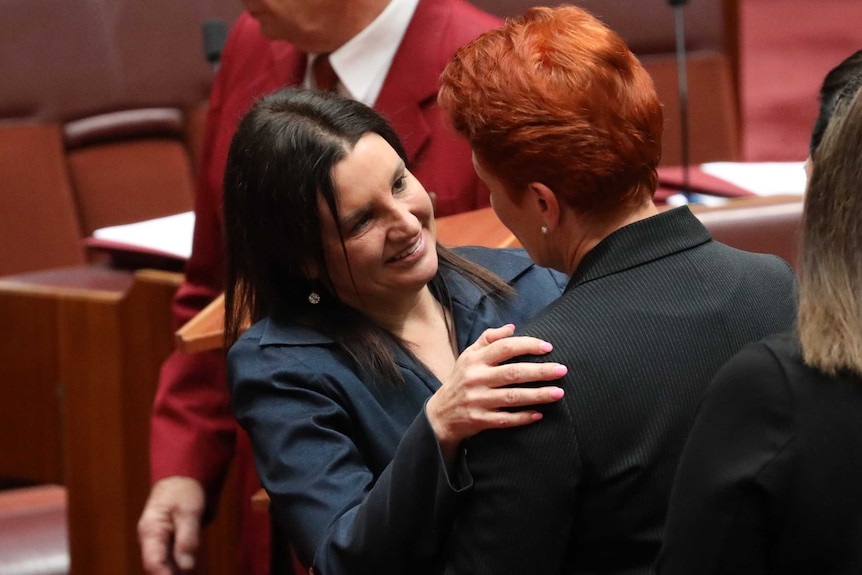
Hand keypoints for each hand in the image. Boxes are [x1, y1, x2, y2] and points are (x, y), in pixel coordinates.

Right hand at [138, 476, 205, 573]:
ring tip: (192, 573)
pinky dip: (181, 568)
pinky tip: (191, 572)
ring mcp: (158, 543)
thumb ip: (188, 538)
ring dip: (177, 573)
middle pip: (158, 568)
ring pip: (166, 566)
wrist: (181, 477)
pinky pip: (172, 560)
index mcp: (151, 531)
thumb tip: (186, 566)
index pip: (153, 563)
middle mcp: (150, 541)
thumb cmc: (183, 490)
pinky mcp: (168, 543)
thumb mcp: (189, 511)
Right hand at [426, 324, 565, 447]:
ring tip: (559, 393)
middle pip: (513, 372)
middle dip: (540, 371)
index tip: (548, 347)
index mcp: (475, 360)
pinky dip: (523, 417)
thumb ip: (488, 339)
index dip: (528, 345)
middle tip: (562, 370)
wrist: (441, 414)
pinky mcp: (480, 420)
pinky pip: (506, 419)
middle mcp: (476, 379)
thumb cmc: (460, 380)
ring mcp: (478, 400)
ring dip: (537, 395)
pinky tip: (539, 414)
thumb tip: (512, 327)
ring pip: (513, 397)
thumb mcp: (468, 356)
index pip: (505, 348)